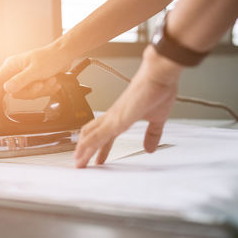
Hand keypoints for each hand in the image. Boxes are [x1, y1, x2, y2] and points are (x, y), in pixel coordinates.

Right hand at [0, 45, 71, 97]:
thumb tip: (7, 89)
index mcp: (11, 65)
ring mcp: (25, 77)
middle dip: (31, 90)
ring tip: (49, 79)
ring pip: (28, 93)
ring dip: (42, 89)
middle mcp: (16, 71)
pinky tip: (52, 82)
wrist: (65, 56)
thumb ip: (20, 80)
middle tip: (40, 83)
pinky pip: (37, 92)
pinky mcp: (34, 81)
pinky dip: (46, 89)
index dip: (2, 90)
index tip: (13, 93)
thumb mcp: (35, 70)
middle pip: (15, 92)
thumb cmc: (51, 58)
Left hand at [73, 45, 182, 167]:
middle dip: (87, 150)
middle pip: (94, 136)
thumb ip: (152, 134)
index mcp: (122, 117)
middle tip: (81, 163)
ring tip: (78, 162)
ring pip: (92, 135)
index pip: (106, 136)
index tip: (97, 160)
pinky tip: (84, 152)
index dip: (100, 149)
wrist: (159, 74)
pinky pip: (100, 134)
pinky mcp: (117, 118)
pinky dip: (90, 144)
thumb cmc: (158, 90)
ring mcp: (114, 117)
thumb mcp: (157, 119)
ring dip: (84, 149)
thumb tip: (149, 148)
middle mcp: (114, 116)